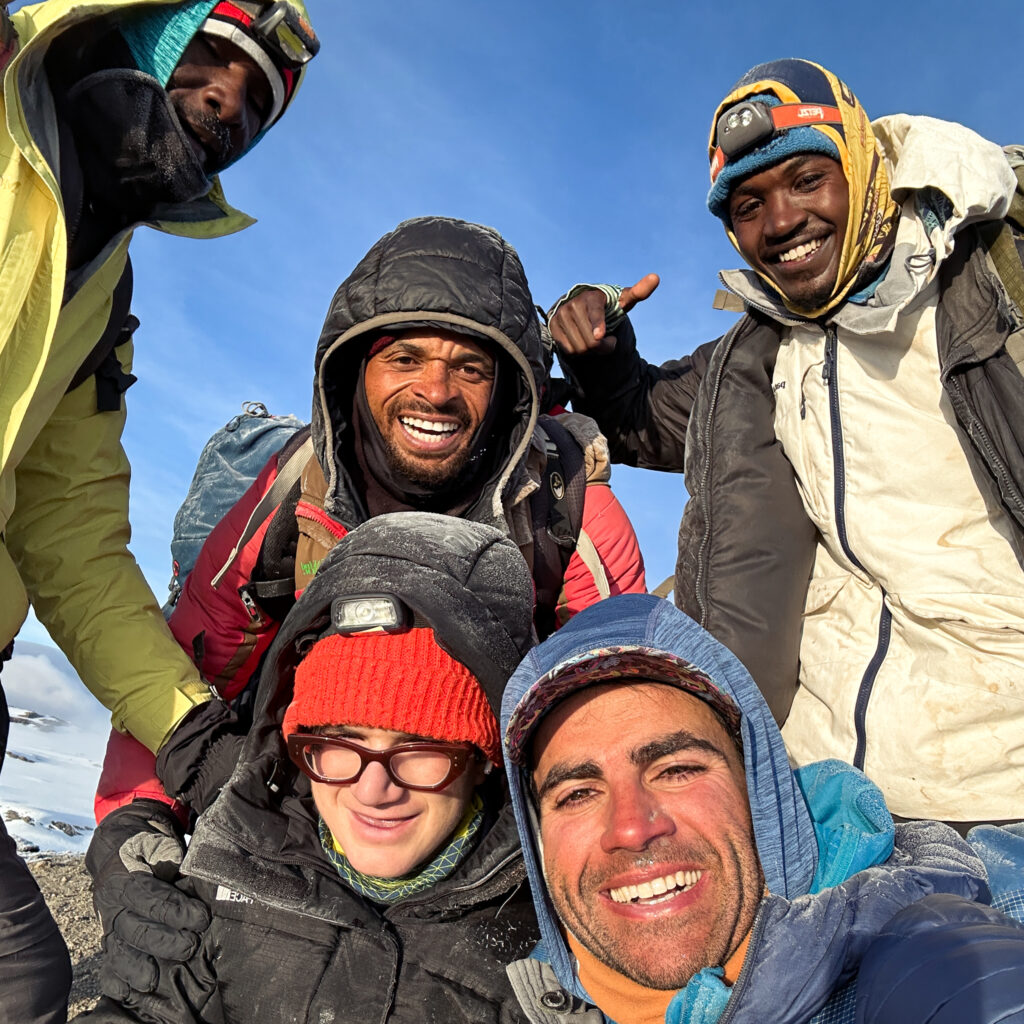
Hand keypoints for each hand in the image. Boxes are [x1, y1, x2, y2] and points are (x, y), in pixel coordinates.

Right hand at [86, 801, 210, 1003]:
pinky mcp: (108, 940)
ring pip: (117, 951)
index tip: (201, 919)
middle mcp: (111, 905)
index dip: (176, 911)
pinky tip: (126, 993)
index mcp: (125, 879)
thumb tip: (187, 872)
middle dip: (164, 942)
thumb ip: (172, 858)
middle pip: (135, 930)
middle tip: (190, 947)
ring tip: (153, 981)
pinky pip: (106, 964)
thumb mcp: (159, 844)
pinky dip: (114, 981)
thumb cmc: (149, 848)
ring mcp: (107, 926)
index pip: (150, 899)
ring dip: (136, 968)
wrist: (119, 847)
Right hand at [550, 274, 659, 355]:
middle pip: (591, 341)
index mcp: (592, 297)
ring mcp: (561, 316)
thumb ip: (639, 292)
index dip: (598, 325)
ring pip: (579, 348)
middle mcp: (573, 305)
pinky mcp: (552, 326)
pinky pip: (568, 350)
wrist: (581, 306)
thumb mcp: (622, 300)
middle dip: (603, 346)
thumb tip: (656, 277)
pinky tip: (583, 340)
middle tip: (607, 339)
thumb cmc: (606, 305)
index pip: (595, 313)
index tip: (601, 336)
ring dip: (591, 350)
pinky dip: (579, 351)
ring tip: (595, 339)